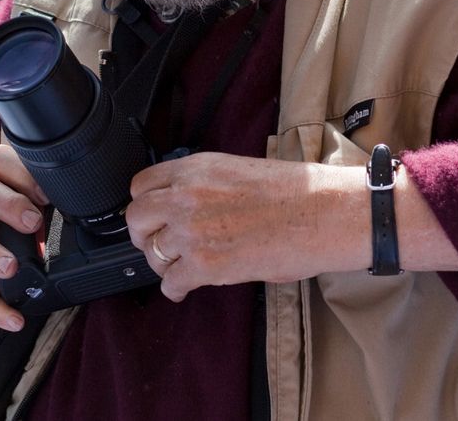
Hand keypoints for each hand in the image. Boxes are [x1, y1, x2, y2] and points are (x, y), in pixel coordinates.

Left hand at [126, 152, 368, 301]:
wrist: (320, 212)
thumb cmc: (291, 191)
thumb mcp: (236, 169)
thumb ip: (202, 183)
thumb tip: (184, 203)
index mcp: (194, 168)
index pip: (141, 184)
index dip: (145, 203)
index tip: (152, 215)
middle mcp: (185, 196)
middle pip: (136, 219)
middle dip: (144, 234)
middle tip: (158, 243)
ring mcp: (192, 231)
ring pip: (152, 254)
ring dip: (165, 263)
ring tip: (183, 266)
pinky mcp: (205, 265)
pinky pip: (171, 283)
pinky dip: (176, 289)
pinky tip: (187, 286)